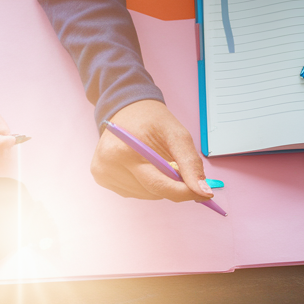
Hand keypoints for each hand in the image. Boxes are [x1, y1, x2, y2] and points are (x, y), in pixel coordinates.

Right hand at [92, 100, 213, 200]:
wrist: (125, 108)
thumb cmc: (151, 119)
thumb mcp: (176, 134)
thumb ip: (190, 163)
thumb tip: (202, 191)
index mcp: (125, 151)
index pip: (158, 185)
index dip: (184, 192)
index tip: (203, 193)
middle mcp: (108, 164)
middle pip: (153, 192)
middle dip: (172, 185)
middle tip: (176, 165)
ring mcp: (102, 173)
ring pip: (145, 195)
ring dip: (158, 184)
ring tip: (156, 161)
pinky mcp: (101, 177)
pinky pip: (134, 192)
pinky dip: (145, 184)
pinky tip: (142, 166)